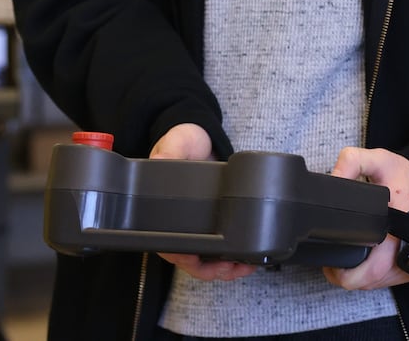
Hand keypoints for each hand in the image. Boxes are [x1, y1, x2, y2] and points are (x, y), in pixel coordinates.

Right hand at [150, 123, 255, 281]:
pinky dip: (233, 258)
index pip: (170, 246)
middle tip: (233, 267)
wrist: (200, 139)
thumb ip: (170, 151)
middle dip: (212, 270)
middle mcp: (179, 225)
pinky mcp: (213, 224)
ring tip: (245, 266)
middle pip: (191, 261)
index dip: (185, 259)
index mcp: (163, 214)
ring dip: (225, 269)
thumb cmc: (182, 144)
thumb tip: (160, 159)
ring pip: (207, 261)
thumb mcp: (176, 143)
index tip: (201, 263)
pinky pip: (220, 250)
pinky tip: (247, 259)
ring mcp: (197, 227)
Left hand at [324, 147, 408, 290]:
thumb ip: (353, 162)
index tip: (332, 259)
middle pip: (369, 280)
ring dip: (358, 276)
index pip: (374, 266)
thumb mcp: (380, 160)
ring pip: (376, 284)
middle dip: (345, 274)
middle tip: (334, 258)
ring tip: (350, 254)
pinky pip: (385, 281)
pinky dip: (371, 275)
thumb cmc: (406, 179)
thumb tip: (335, 179)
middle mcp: (408, 248)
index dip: (348, 269)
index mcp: (399, 224)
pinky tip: (366, 258)